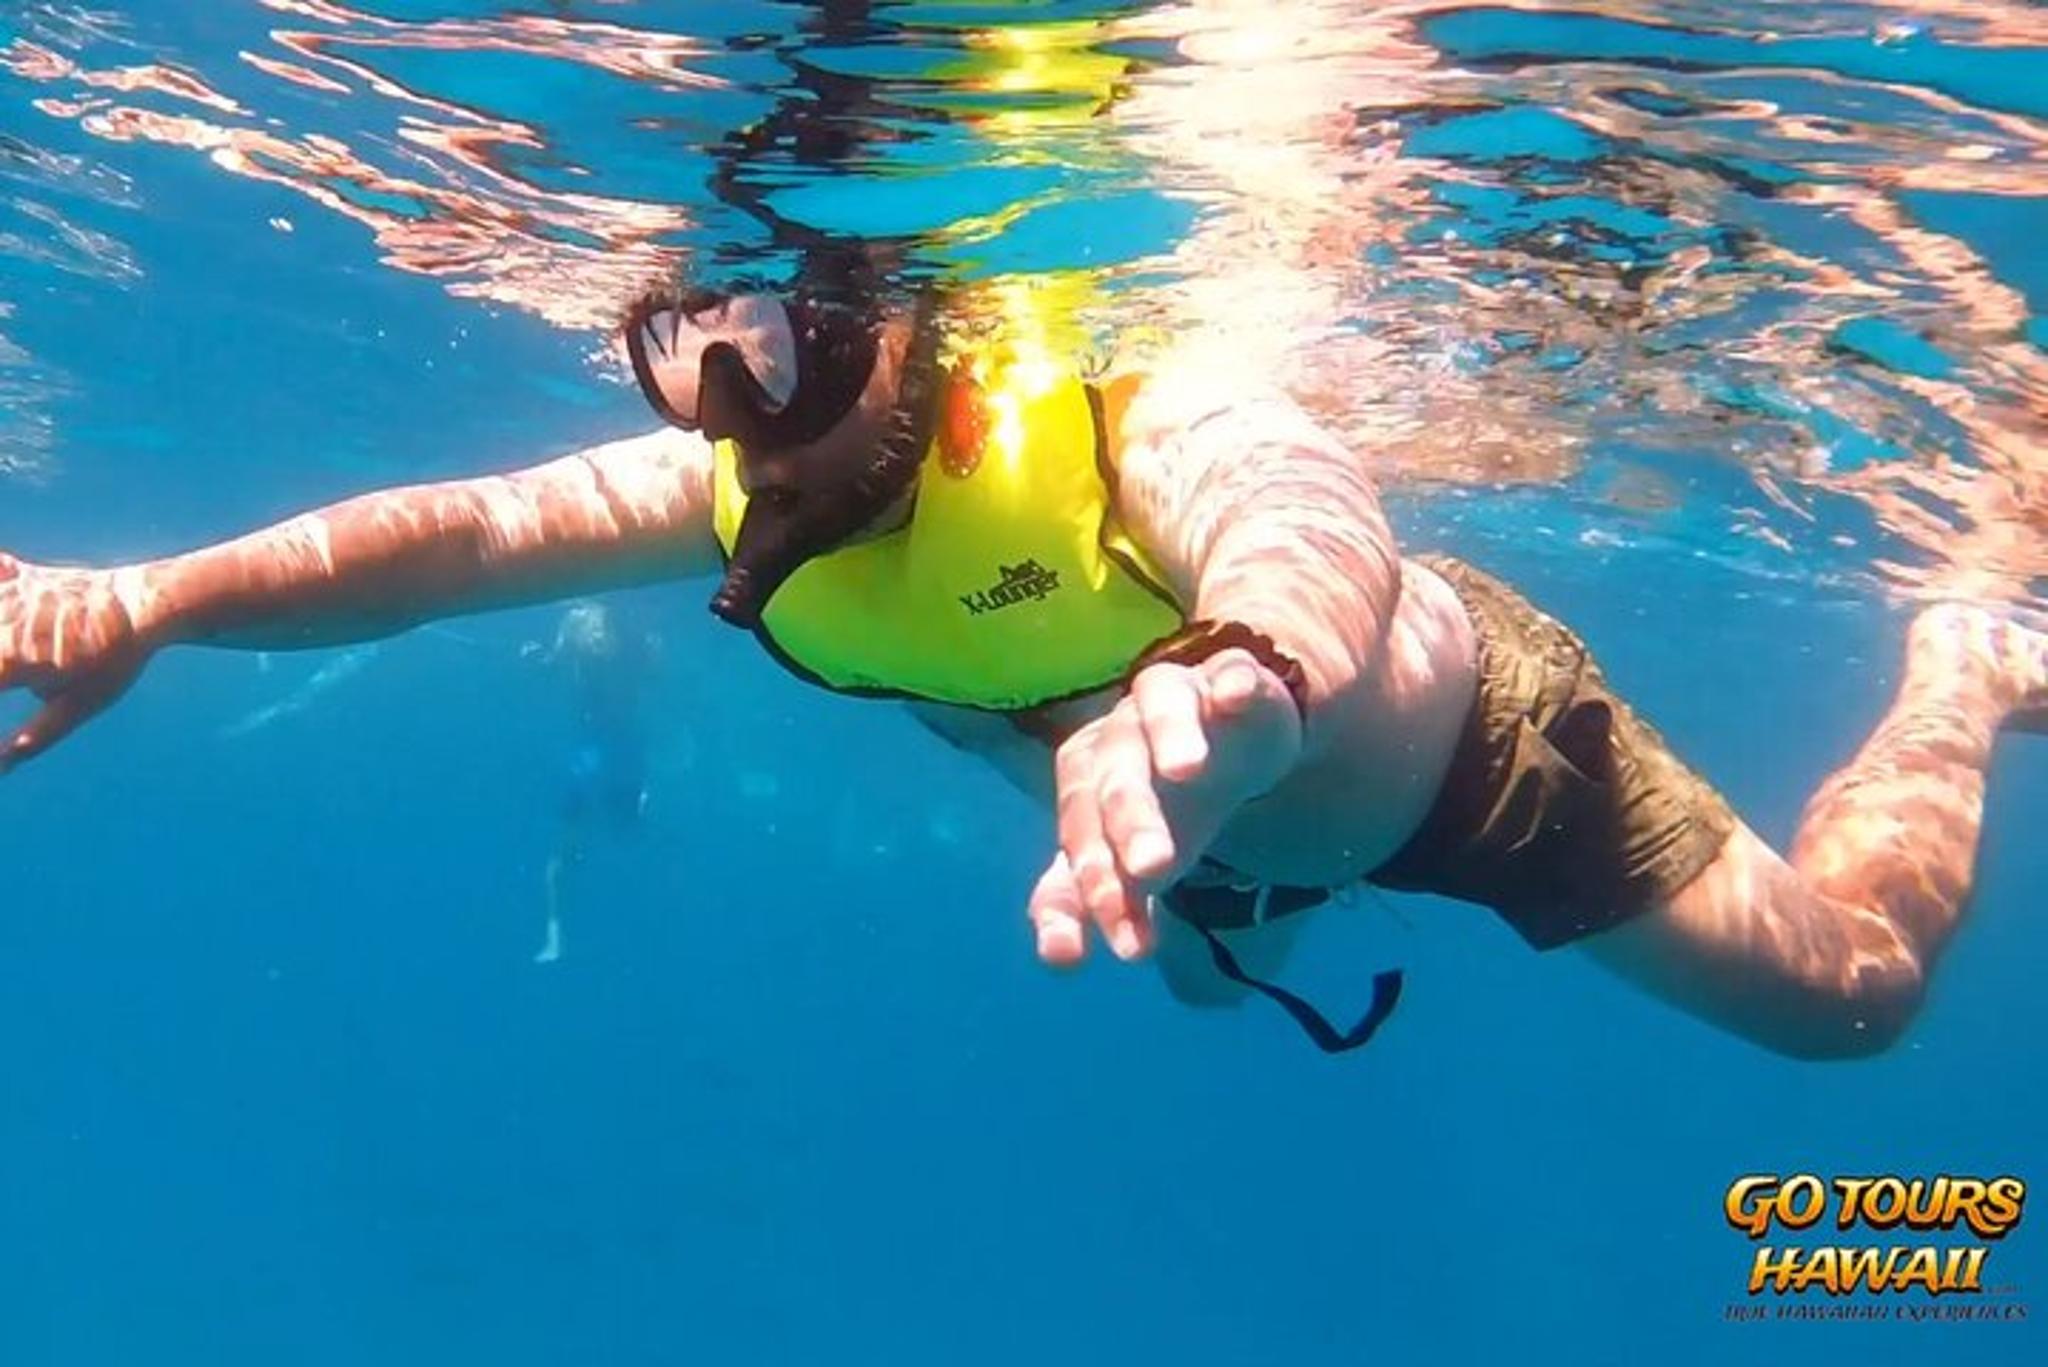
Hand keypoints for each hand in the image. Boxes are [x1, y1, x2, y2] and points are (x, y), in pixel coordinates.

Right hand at [0, 553, 152, 772]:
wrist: (147, 605)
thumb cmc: (115, 662)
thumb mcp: (78, 707)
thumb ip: (32, 739)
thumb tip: (0, 768)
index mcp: (10, 662)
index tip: (7, 693)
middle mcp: (2, 625)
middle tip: (17, 678)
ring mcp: (9, 595)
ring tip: (31, 663)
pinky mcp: (22, 577)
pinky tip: (2, 586)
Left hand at [1028, 647, 1303, 965]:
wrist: (1227, 739)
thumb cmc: (1165, 806)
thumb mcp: (1127, 858)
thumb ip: (1085, 900)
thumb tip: (1058, 959)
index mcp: (1087, 782)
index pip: (1081, 830)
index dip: (1099, 883)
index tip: (1131, 942)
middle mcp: (1123, 735)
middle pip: (1116, 775)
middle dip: (1130, 820)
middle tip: (1153, 869)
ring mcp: (1176, 699)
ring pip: (1158, 706)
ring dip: (1168, 734)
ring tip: (1187, 770)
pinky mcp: (1233, 678)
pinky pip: (1231, 672)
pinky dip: (1231, 681)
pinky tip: (1235, 696)